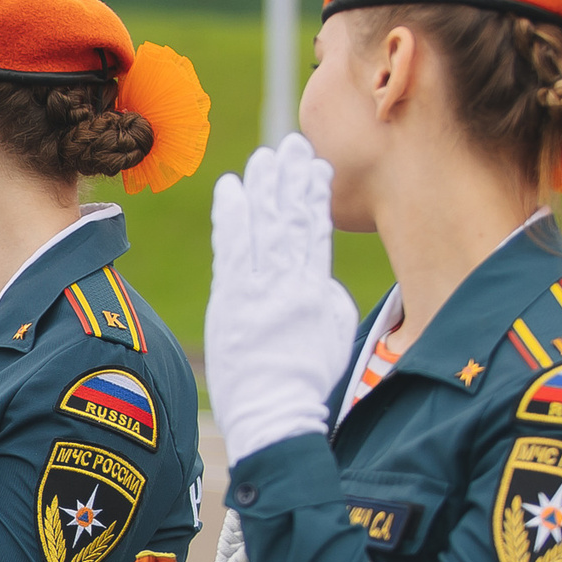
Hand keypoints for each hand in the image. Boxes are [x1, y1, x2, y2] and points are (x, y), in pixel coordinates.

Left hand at [204, 134, 356, 464]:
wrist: (273, 416)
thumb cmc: (306, 382)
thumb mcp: (334, 332)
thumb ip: (326, 295)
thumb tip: (316, 273)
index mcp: (317, 290)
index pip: (315, 229)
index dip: (314, 194)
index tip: (314, 165)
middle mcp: (286, 284)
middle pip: (287, 220)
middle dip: (289, 180)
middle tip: (289, 145)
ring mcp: (254, 291)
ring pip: (260, 228)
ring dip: (261, 189)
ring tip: (262, 159)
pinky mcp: (227, 302)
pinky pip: (229, 249)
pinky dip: (229, 216)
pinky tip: (229, 188)